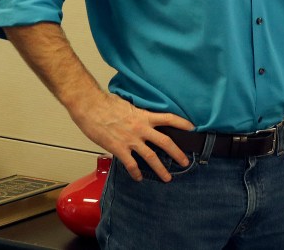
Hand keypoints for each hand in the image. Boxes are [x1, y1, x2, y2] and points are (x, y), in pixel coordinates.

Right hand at [70, 91, 193, 181]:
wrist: (91, 107)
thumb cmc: (107, 103)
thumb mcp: (128, 104)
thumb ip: (138, 113)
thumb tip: (141, 115)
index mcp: (145, 116)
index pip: (169, 118)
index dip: (182, 123)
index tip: (192, 128)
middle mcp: (141, 128)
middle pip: (165, 142)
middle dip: (177, 153)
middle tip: (185, 162)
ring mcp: (131, 140)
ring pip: (151, 157)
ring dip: (160, 169)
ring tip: (167, 178)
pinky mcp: (119, 148)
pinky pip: (131, 164)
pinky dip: (136, 173)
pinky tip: (139, 178)